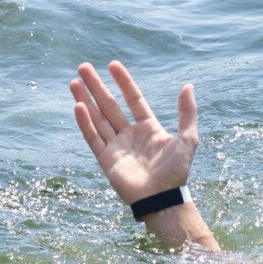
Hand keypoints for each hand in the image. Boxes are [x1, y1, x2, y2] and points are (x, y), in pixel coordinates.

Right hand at [70, 60, 197, 204]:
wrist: (163, 198)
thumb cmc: (177, 171)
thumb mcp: (187, 138)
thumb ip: (186, 113)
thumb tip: (188, 86)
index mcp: (148, 128)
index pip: (132, 99)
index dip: (123, 82)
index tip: (112, 65)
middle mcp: (129, 134)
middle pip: (109, 105)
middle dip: (96, 86)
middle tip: (83, 67)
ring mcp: (116, 146)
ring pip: (97, 118)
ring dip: (85, 100)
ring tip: (74, 82)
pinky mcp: (106, 159)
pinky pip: (93, 137)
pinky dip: (85, 122)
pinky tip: (78, 105)